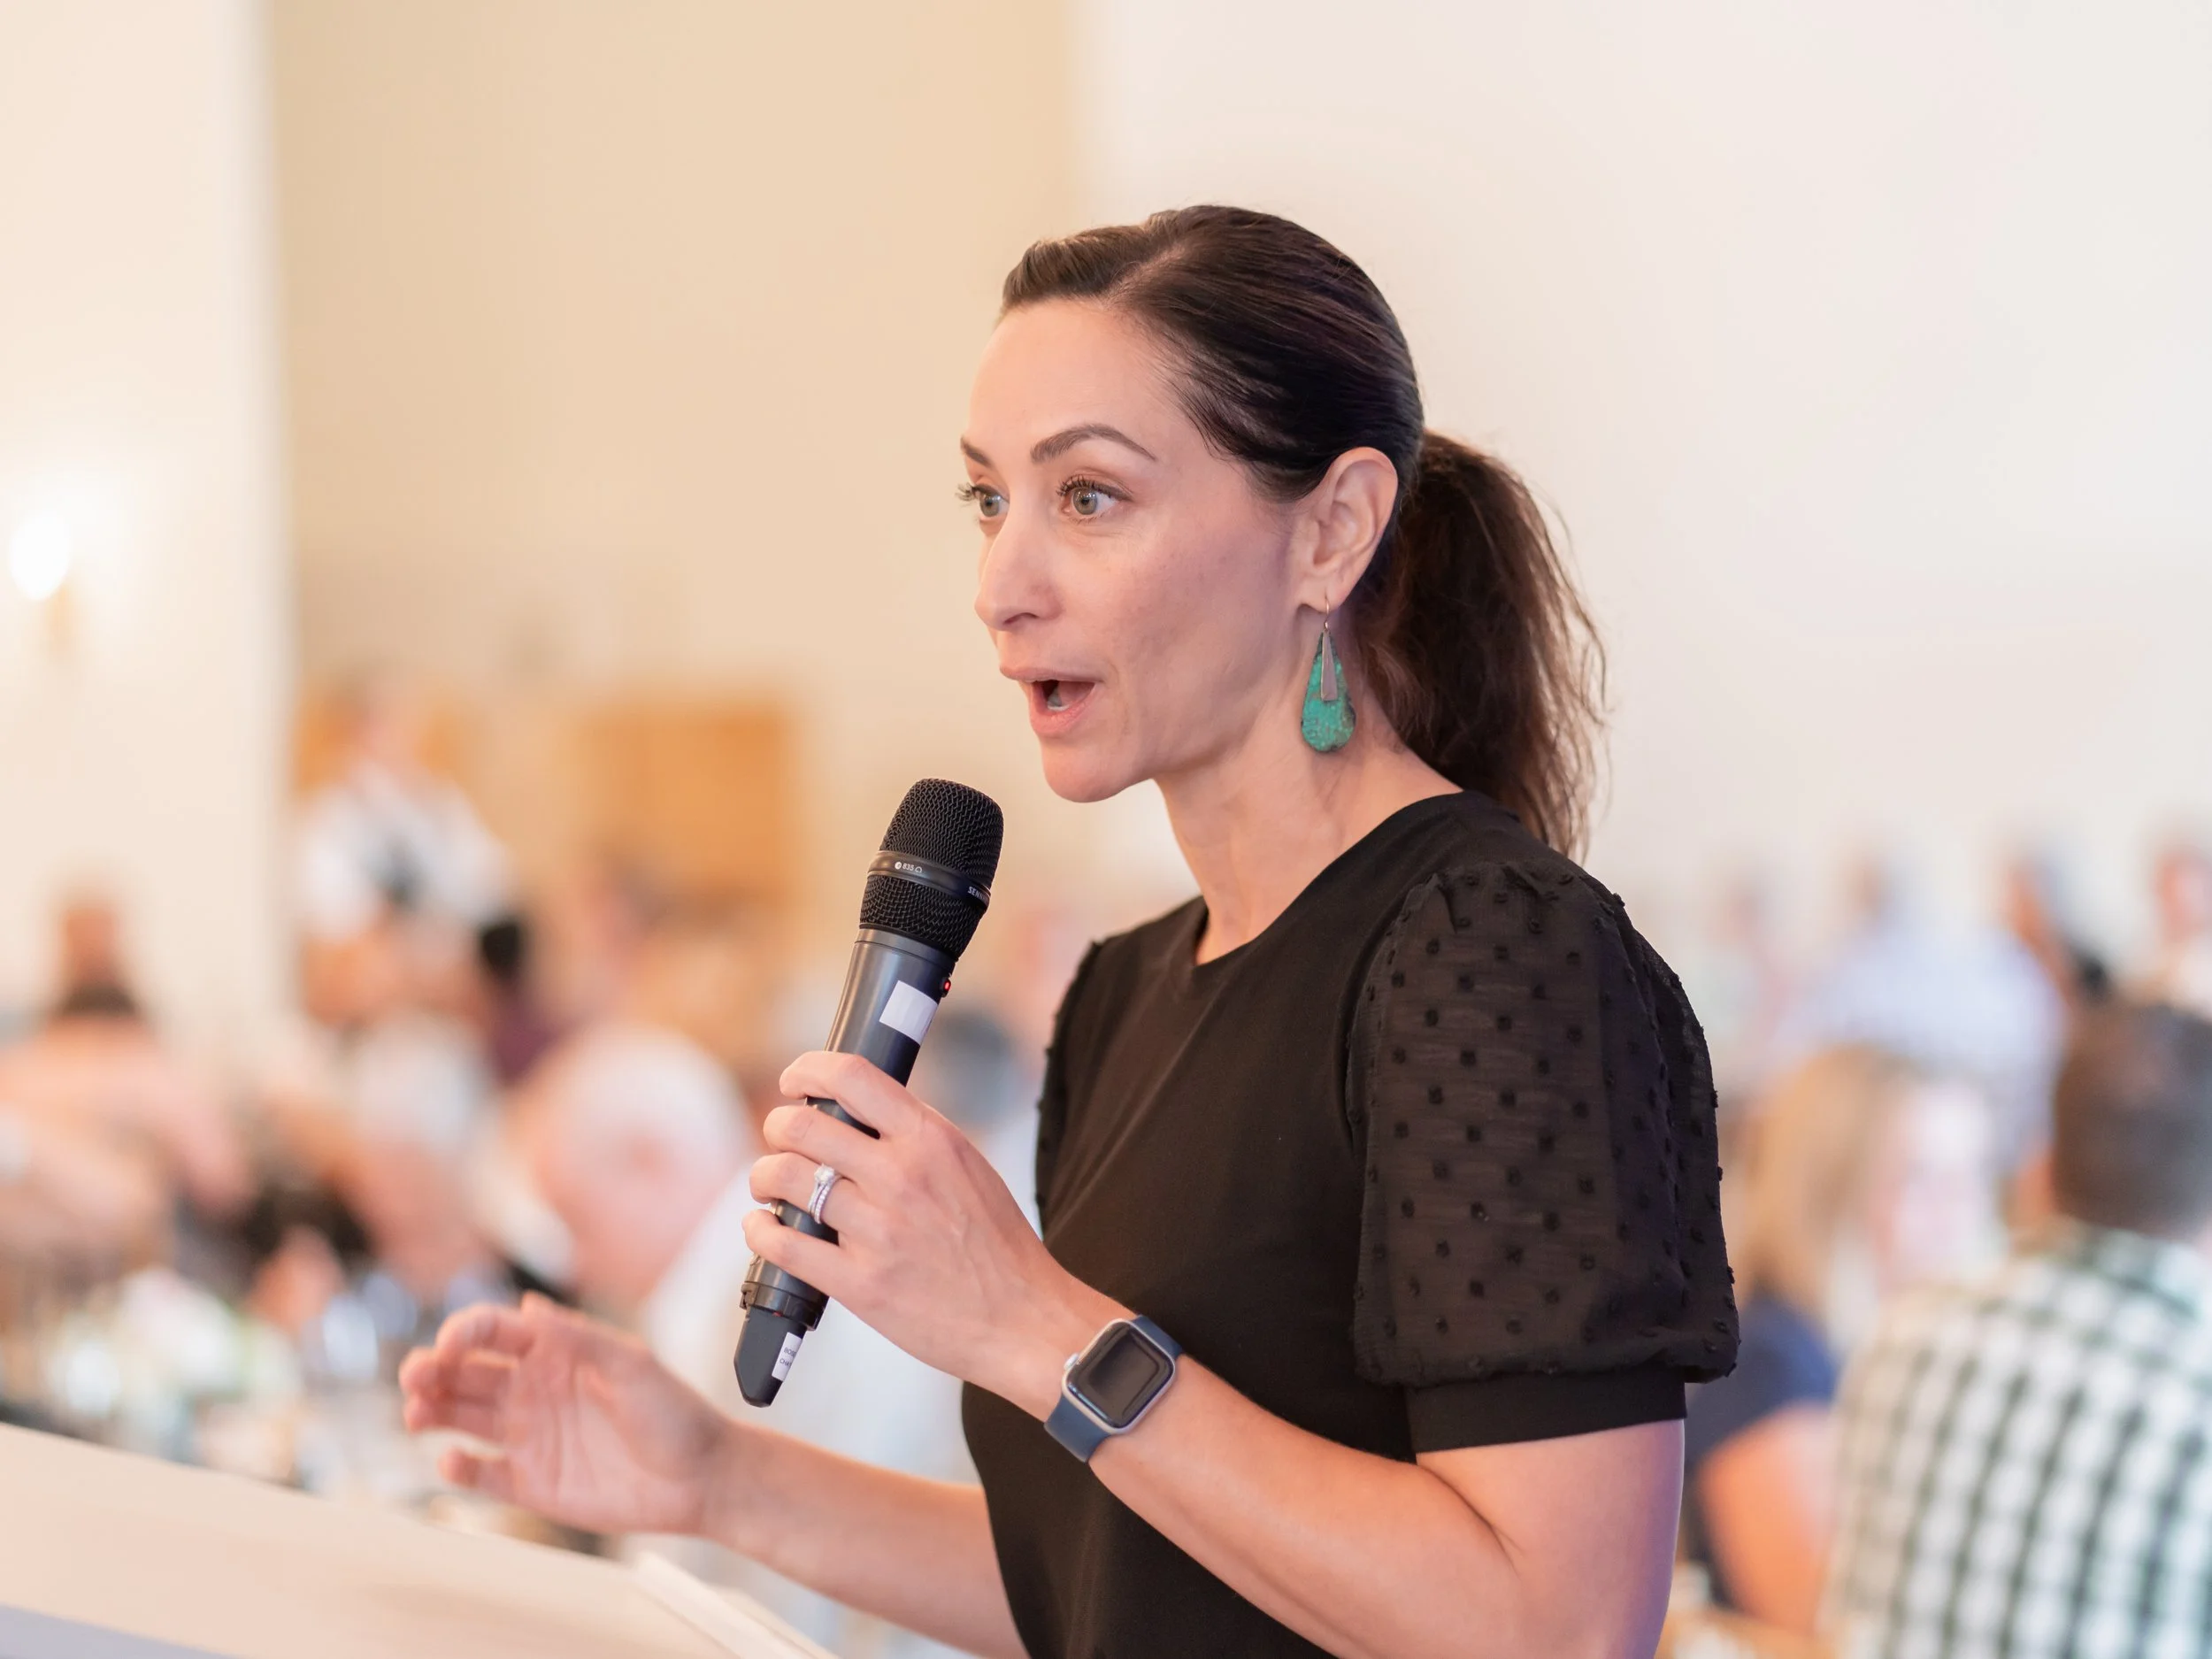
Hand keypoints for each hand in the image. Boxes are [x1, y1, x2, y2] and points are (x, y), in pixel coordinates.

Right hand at [400, 1294, 738, 1536]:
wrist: (699, 1478)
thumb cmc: (674, 1414)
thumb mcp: (632, 1364)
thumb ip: (579, 1338)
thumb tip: (530, 1304)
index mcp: (556, 1352)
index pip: (494, 1331)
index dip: (464, 1331)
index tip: (447, 1345)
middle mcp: (534, 1389)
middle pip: (465, 1373)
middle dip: (432, 1370)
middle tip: (413, 1378)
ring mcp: (528, 1435)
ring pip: (461, 1418)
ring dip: (431, 1412)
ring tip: (415, 1414)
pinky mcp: (530, 1482)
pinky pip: (482, 1473)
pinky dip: (459, 1468)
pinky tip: (451, 1461)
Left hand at [746, 1052, 1122, 1418]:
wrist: (1023, 1320)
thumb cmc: (997, 1245)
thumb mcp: (968, 1166)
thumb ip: (915, 1138)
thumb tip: (855, 1115)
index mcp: (931, 1140)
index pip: (852, 1078)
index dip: (808, 1071)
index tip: (795, 1083)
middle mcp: (902, 1177)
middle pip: (801, 1126)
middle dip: (778, 1128)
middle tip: (781, 1142)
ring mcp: (879, 1231)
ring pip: (783, 1179)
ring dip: (763, 1177)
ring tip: (769, 1187)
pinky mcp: (860, 1284)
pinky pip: (783, 1244)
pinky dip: (760, 1230)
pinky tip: (764, 1227)